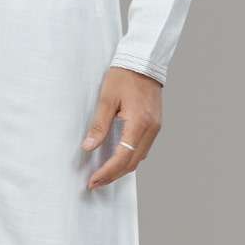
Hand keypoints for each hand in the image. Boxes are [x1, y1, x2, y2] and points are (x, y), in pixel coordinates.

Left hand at [81, 66, 161, 188]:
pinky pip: (143, 148)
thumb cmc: (124, 76)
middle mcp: (151, 129)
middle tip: (95, 183)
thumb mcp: (106, 99)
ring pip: (139, 158)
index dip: (107, 172)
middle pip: (132, 162)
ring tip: (104, 175)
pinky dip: (130, 158)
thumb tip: (88, 147)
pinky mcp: (155, 125)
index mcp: (139, 123)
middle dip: (113, 175)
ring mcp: (155, 128)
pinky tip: (118, 160)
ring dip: (122, 169)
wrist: (144, 61)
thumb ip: (98, 125)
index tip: (93, 181)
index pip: (122, 157)